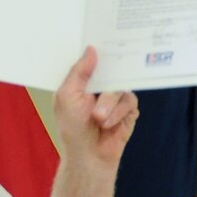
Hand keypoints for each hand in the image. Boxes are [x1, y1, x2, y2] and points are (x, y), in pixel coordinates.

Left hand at [53, 47, 138, 175]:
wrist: (88, 155)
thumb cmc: (73, 127)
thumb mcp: (66, 95)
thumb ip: (79, 71)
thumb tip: (91, 49)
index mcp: (86, 81)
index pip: (97, 60)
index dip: (101, 51)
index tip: (107, 40)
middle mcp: (103, 87)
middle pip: (113, 70)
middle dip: (107, 79)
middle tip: (101, 83)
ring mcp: (117, 98)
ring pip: (120, 88)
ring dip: (107, 104)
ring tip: (98, 118)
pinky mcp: (129, 110)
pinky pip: (129, 101)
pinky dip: (117, 113)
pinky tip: (108, 124)